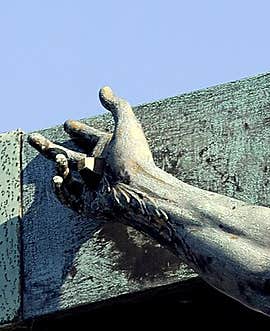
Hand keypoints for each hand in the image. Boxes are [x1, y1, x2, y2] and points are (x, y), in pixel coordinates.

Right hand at [29, 87, 157, 218]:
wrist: (139, 189)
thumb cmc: (135, 158)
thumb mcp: (127, 125)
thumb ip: (116, 106)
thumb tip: (103, 89)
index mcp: (107, 152)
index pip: (89, 138)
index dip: (79, 130)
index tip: (67, 124)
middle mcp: (99, 169)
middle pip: (69, 156)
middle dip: (49, 148)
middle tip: (33, 138)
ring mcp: (93, 188)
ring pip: (67, 175)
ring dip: (59, 165)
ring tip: (61, 159)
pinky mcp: (88, 206)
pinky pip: (68, 198)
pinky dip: (60, 188)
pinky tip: (57, 178)